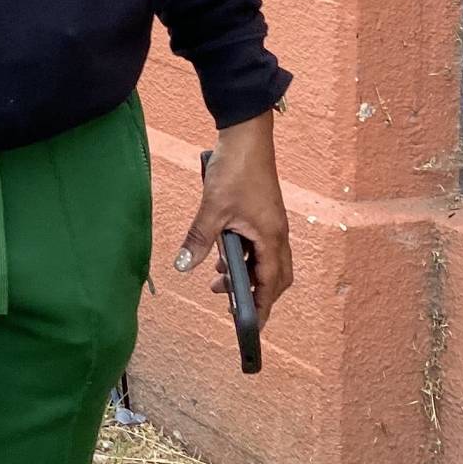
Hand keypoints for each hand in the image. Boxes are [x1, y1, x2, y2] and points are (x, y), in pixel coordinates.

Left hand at [176, 112, 293, 320]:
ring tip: (218, 281)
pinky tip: (222, 254)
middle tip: (234, 307)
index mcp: (271, 238)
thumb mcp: (212, 209)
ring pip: (266, 261)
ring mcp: (272, 224)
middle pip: (276, 277)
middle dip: (257, 294)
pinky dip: (244, 256)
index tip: (252, 327)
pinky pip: (259, 245)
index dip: (262, 306)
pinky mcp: (264, 214)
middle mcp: (277, 234)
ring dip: (246, 274)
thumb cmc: (235, 170)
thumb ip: (200, 240)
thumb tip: (185, 266)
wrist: (246, 136)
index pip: (271, 284)